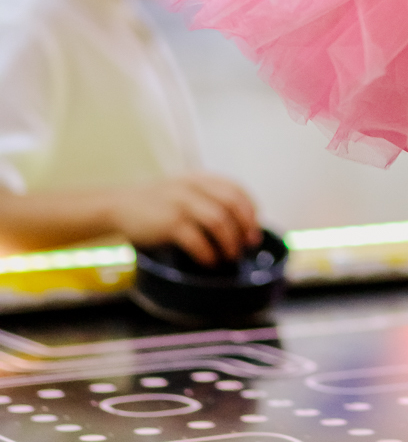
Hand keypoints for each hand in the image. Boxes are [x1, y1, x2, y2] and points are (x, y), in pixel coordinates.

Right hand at [107, 175, 261, 265]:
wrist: (118, 205)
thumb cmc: (155, 203)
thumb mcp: (182, 190)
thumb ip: (206, 198)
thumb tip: (237, 223)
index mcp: (199, 179)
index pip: (236, 189)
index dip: (250, 209)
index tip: (254, 227)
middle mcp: (193, 188)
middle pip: (232, 204)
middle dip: (245, 227)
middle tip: (248, 245)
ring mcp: (181, 204)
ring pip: (219, 222)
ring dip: (229, 242)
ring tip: (230, 256)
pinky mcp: (169, 223)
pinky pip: (197, 240)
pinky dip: (208, 253)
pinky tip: (210, 261)